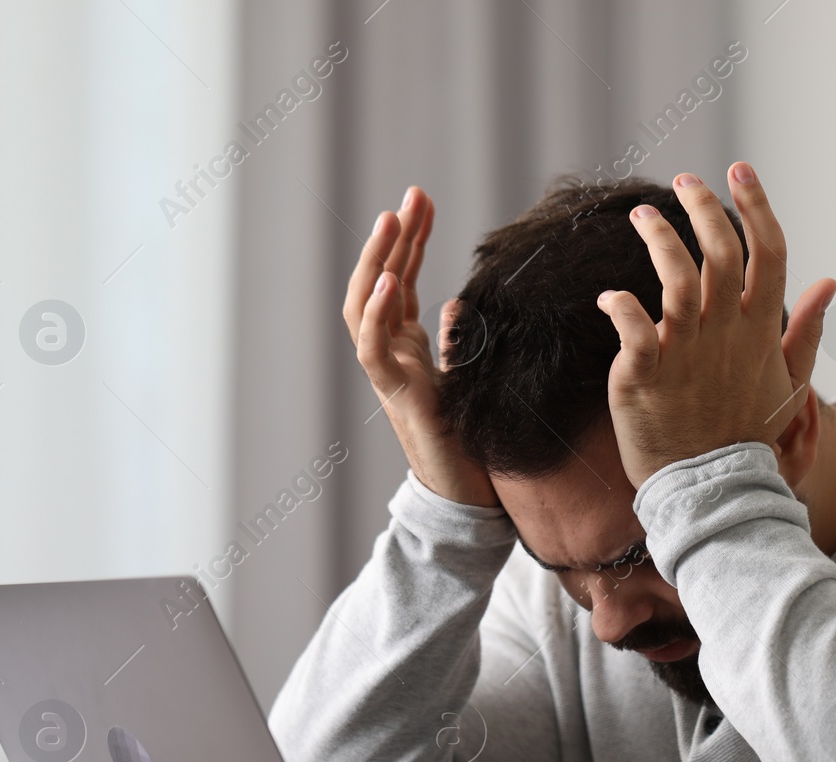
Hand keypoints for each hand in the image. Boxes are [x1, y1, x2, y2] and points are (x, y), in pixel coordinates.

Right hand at [345, 188, 499, 507]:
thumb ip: (457, 341)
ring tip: (390, 221)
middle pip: (381, 280)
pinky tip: (385, 282)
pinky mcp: (395, 395)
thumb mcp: (469, 375)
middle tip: (411, 195)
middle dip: (394, 237)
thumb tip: (458, 306)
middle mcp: (391, 351)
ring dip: (376, 262)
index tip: (423, 200)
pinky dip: (375, 314)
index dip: (409, 238)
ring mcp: (388, 371)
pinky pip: (373, 349)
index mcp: (407, 343)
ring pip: (365, 306)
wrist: (467, 492)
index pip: (401, 277)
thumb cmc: (468, 437)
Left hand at [597, 162, 835, 488]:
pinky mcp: (645, 376)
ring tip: (642, 217)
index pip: (769, 253)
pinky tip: (607, 296)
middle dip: (705, 207)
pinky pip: (632, 328)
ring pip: (676, 279)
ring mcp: (686, 354)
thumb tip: (828, 283)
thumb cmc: (748, 436)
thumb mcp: (790, 385)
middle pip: (723, 253)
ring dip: (659, 240)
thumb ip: (806, 331)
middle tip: (686, 182)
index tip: (738, 172)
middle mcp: (727, 335)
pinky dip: (618, 306)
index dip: (755, 206)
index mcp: (762, 331)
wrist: (715, 492)